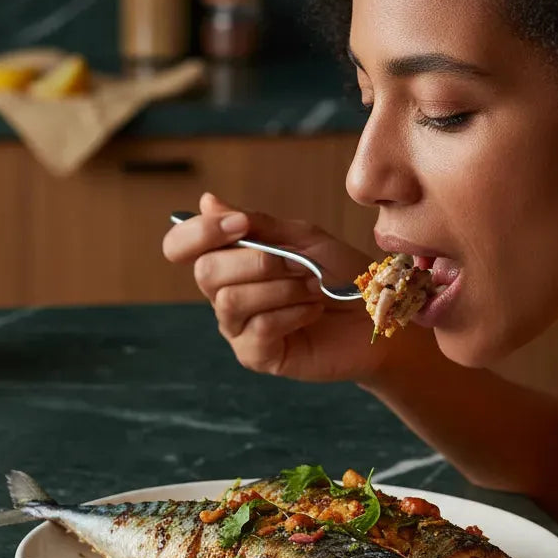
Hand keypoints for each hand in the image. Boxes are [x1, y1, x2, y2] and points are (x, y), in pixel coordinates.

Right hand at [163, 192, 421, 383]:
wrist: (376, 316)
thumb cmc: (342, 275)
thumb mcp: (301, 238)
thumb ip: (256, 223)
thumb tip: (206, 200)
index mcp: (229, 263)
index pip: (181, 247)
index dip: (201, 232)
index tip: (241, 224)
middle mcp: (224, 296)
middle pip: (206, 272)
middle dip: (258, 261)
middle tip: (299, 265)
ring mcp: (237, 329)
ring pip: (231, 300)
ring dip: (281, 288)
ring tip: (313, 289)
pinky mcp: (256, 356)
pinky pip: (258, 328)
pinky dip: (293, 313)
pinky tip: (313, 312)